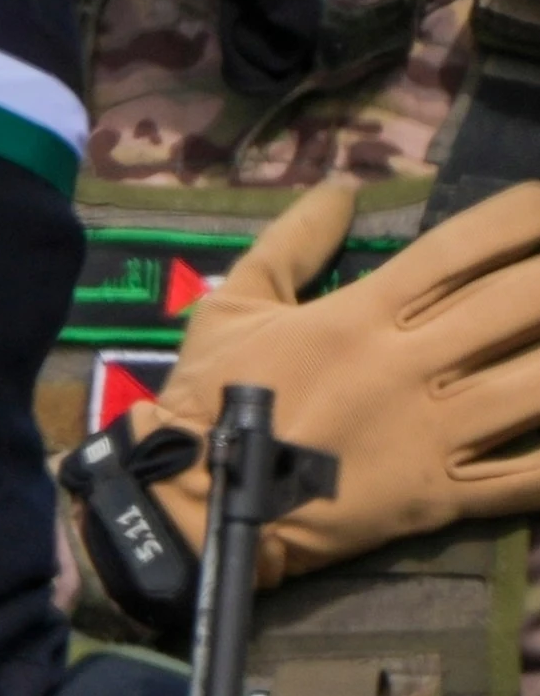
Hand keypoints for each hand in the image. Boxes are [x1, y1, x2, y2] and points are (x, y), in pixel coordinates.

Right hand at [155, 176, 539, 581]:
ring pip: (538, 386)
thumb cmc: (209, 401)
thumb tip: (341, 188)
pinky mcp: (437, 497)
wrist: (191, 506)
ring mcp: (432, 434)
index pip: (464, 248)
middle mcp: (413, 365)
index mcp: (363, 313)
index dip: (525, 217)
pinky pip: (524, 478)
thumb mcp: (232, 307)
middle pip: (522, 305)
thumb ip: (290, 243)